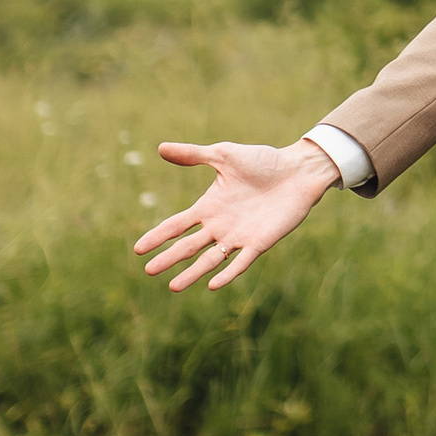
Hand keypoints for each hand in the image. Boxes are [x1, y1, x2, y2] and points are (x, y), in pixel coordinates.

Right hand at [136, 138, 340, 292]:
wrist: (297, 170)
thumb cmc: (263, 161)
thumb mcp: (224, 155)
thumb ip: (194, 155)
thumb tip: (161, 147)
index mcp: (208, 206)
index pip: (176, 225)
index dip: (157, 236)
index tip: (138, 249)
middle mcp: (219, 225)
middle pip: (188, 246)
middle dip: (169, 258)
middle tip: (149, 271)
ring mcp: (238, 236)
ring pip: (210, 260)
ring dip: (191, 273)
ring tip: (173, 287)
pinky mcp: (260, 243)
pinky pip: (241, 262)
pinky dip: (227, 273)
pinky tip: (213, 284)